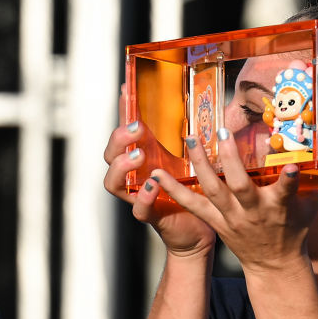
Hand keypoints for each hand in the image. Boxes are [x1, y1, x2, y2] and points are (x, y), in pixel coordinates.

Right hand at [103, 88, 214, 257]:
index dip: (122, 112)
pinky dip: (143, 197)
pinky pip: (138, 209)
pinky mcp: (151, 215)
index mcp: (142, 159)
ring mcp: (138, 195)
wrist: (199, 228)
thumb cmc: (193, 190)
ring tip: (138, 156)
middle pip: (109, 156)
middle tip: (136, 128)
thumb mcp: (189, 158)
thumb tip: (208, 103)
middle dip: (118, 140)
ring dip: (122, 167)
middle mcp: (134, 176)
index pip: (125, 132)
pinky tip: (153, 185)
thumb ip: (190, 137)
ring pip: (113, 182)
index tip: (126, 91)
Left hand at [151, 128, 317, 275]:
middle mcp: (253, 212)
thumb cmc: (294, 230)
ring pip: (212, 190)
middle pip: (240, 186)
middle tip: (222, 131)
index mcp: (279, 208)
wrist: (274, 265)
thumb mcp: (310, 206)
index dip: (289, 180)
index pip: (286, 191)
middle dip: (232, 159)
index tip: (293, 166)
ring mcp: (230, 218)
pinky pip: (191, 205)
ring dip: (200, 163)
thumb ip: (317, 180)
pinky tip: (157, 175)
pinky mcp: (215, 222)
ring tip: (189, 139)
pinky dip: (173, 190)